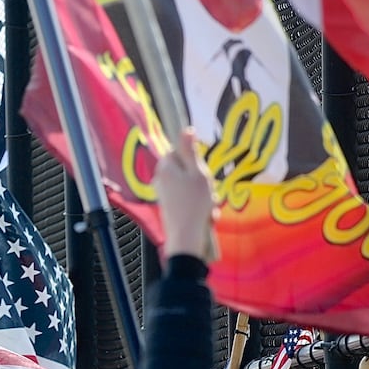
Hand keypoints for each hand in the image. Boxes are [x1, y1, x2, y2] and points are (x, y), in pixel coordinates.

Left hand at [155, 128, 217, 262]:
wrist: (186, 238)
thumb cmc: (194, 204)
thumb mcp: (198, 173)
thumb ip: (191, 151)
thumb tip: (185, 129)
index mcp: (165, 167)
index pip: (179, 151)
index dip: (195, 160)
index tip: (202, 171)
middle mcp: (160, 179)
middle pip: (186, 169)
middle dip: (202, 179)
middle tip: (208, 190)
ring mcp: (164, 195)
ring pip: (191, 187)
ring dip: (204, 195)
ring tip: (208, 206)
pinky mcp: (170, 208)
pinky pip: (189, 201)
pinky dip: (200, 207)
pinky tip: (206, 216)